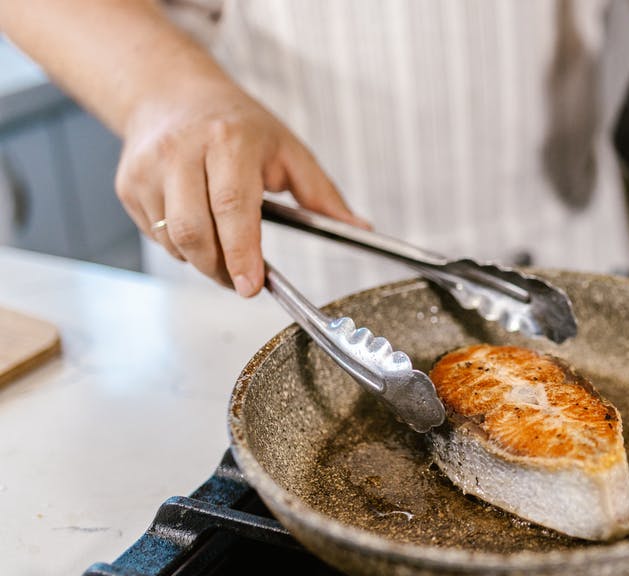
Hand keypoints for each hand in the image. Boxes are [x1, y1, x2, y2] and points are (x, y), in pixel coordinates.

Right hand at [115, 81, 367, 296]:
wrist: (172, 93)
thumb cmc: (236, 124)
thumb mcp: (288, 150)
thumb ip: (322, 195)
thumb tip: (357, 229)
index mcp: (228, 141)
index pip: (232, 207)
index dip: (242, 253)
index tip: (252, 285)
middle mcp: (182, 150)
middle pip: (195, 231)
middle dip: (220, 268)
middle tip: (242, 280)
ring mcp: (148, 167)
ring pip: (172, 240)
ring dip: (201, 259)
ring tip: (223, 248)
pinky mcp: (128, 183)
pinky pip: (154, 235)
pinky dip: (179, 246)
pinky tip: (197, 226)